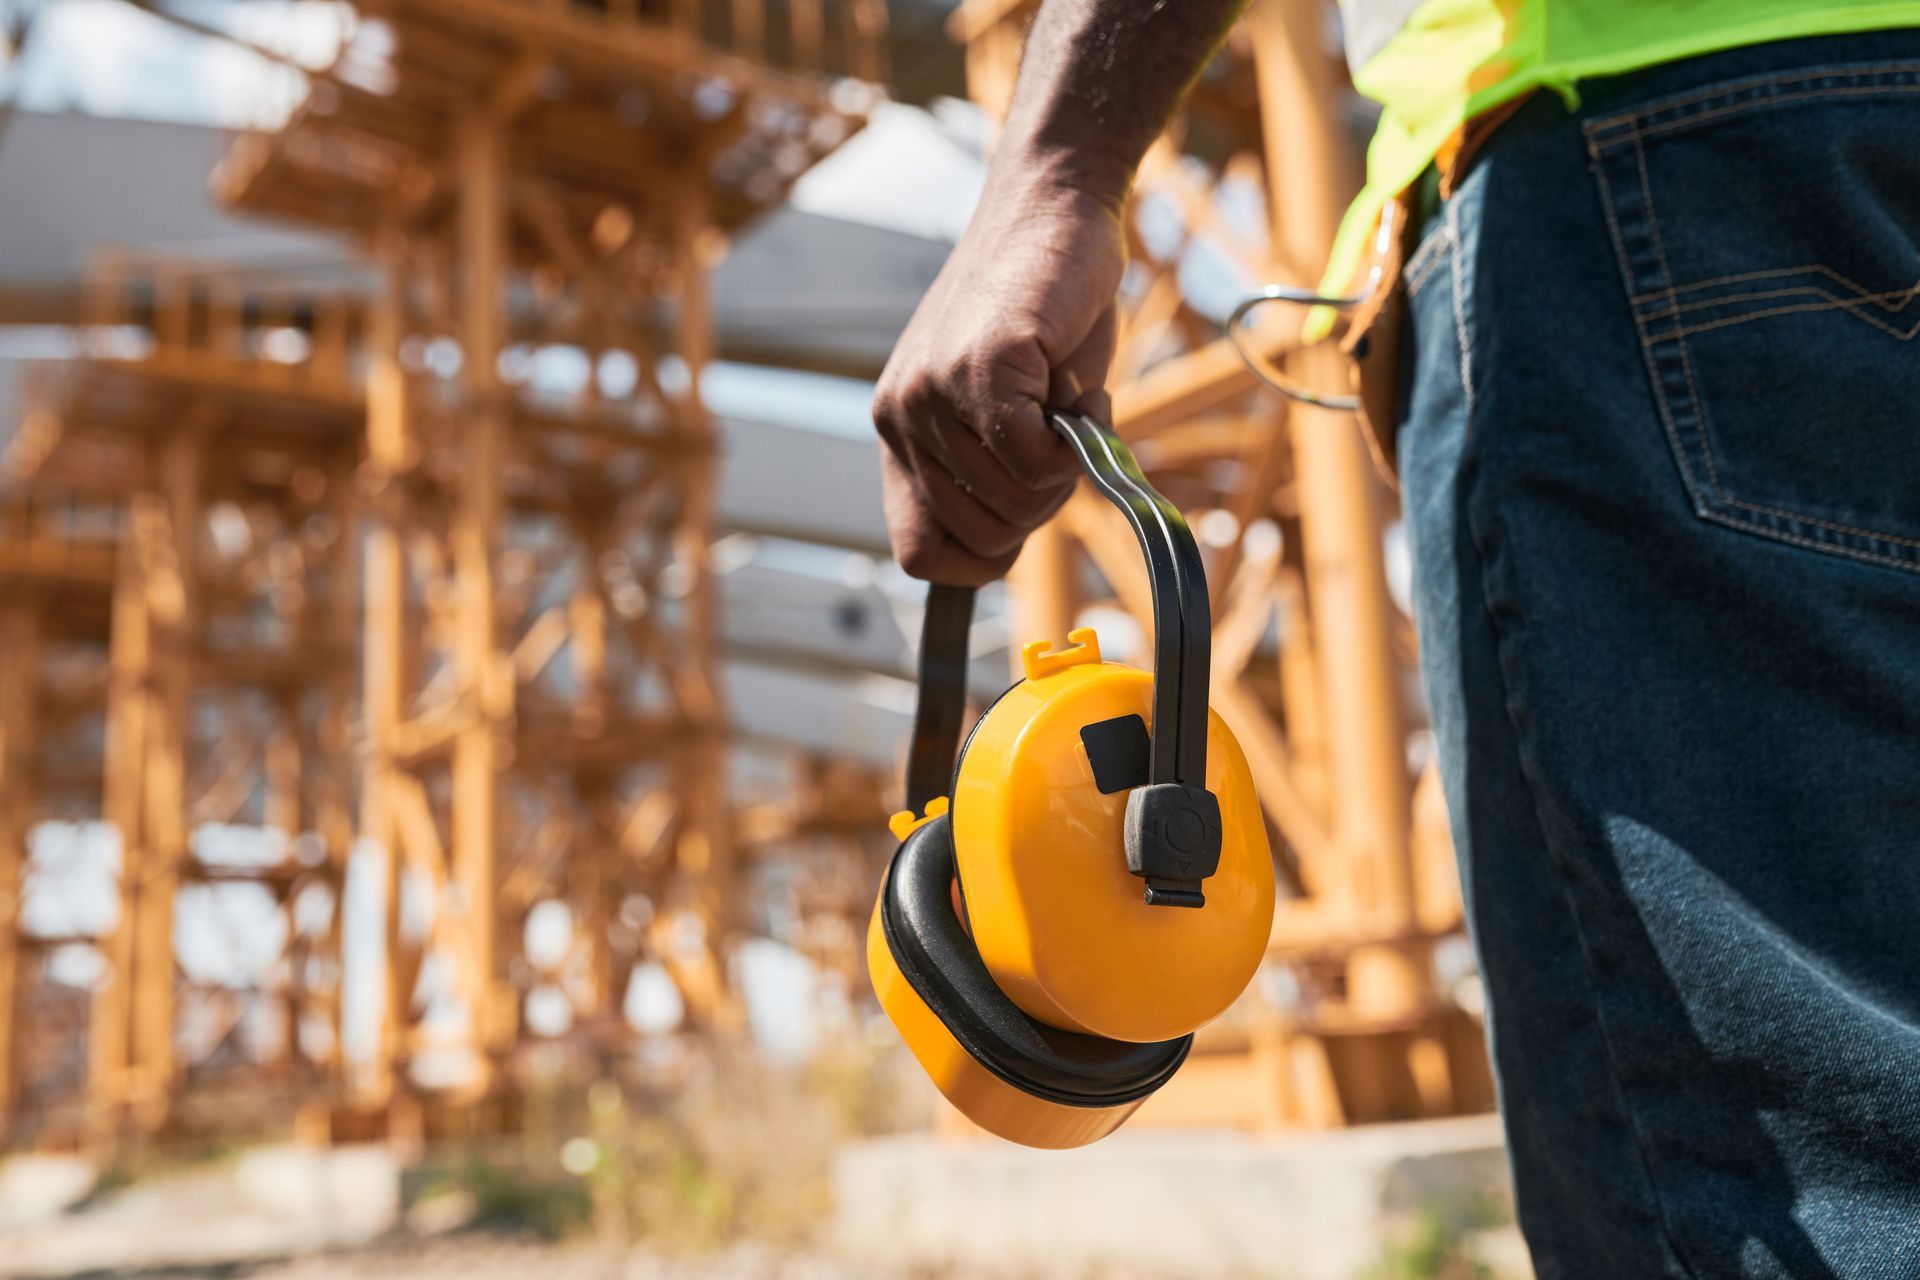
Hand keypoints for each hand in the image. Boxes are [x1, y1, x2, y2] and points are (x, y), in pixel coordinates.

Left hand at [873, 178, 1124, 584]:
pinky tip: (1080, 389)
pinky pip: (1038, 460)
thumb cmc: (1041, 311)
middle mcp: (901, 417)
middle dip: (1041, 506)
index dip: (982, 556)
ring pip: (1016, 503)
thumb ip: (994, 471)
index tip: (1024, 515)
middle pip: (984, 536)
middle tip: (1062, 438)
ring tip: (1067, 396)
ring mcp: (934, 392)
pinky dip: (1079, 441)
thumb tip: (1004, 545)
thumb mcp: (1003, 408)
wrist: (1052, 207)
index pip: (920, 552)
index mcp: (898, 433)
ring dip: (1066, 467)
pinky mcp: (980, 366)